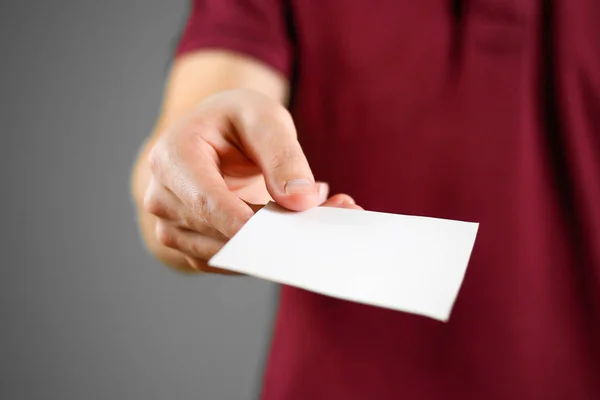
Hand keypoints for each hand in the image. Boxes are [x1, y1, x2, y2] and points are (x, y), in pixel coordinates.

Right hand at [143, 89, 360, 272]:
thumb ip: (283, 157)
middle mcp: (162, 195)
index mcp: (173, 156)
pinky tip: (295, 232)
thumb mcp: (265, 119)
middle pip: (216, 231)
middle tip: (334, 214)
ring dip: (272, 246)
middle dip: (273, 232)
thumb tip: (301, 201)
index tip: (282, 236)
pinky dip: (263, 254)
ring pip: (223, 254)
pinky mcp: (190, 244)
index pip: (205, 201)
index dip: (242, 223)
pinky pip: (227, 262)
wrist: (218, 134)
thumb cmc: (238, 120)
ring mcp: (172, 225)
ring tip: (322, 217)